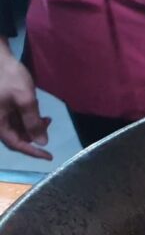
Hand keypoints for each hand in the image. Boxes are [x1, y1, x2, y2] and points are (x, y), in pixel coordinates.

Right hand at [0, 44, 49, 159]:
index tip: (50, 156)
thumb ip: (33, 122)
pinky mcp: (3, 106)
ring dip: (33, 126)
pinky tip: (39, 112)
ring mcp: (0, 113)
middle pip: (17, 136)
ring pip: (18, 128)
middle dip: (34, 134)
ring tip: (46, 118)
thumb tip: (41, 142)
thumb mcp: (25, 100)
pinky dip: (28, 119)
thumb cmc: (10, 78)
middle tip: (48, 124)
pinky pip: (16, 118)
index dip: (33, 152)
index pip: (16, 144)